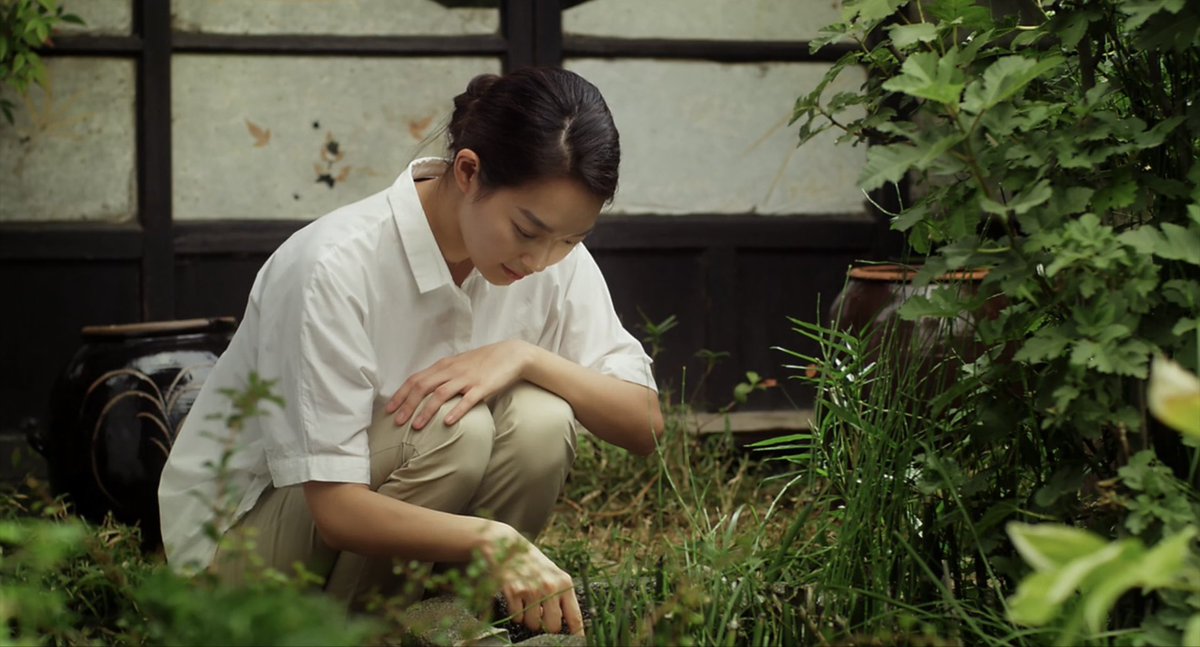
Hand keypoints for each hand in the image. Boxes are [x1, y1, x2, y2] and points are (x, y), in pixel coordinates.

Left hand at [386, 340, 534, 429]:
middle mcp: (451, 371)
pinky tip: (447, 422)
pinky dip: (455, 410)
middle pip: (422, 387)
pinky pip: (467, 400)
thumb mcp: (458, 365)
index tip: (389, 410)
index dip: (401, 395)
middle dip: (407, 405)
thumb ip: (442, 376)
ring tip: (416, 427)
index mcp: (444, 366)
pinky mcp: (482, 387)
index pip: (415, 379)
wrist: (510, 355)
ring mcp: (467, 379)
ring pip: (440, 394)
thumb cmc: (483, 362)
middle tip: (397, 422)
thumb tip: (423, 390)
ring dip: (426, 411)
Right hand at [483, 523, 583, 635]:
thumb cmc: (531, 560)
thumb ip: (561, 594)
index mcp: (564, 582)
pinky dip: (516, 613)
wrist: (505, 543)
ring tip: (527, 603)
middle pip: (554, 626)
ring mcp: (531, 590)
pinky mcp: (513, 592)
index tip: (577, 642)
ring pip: (533, 624)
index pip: (575, 617)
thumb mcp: (552, 573)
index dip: (576, 634)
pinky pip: (517, 617)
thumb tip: (569, 622)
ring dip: (529, 619)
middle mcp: (550, 587)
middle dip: (547, 626)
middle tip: (542, 616)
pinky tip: (516, 599)